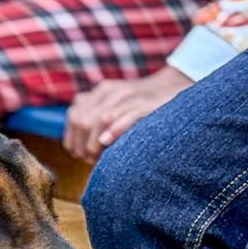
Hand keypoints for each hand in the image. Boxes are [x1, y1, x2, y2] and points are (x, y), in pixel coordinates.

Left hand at [63, 68, 191, 162]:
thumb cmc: (143, 108)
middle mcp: (112, 91)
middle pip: (83, 119)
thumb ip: (95, 121)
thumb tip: (76, 149)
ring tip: (98, 157)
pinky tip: (107, 142)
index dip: (73, 139)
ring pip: (100, 118)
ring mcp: (129, 95)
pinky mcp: (147, 104)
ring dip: (94, 143)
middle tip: (91, 159)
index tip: (80, 154)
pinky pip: (128, 115)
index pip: (74, 115)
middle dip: (83, 144)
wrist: (175, 89)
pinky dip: (115, 129)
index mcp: (101, 92)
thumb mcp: (116, 110)